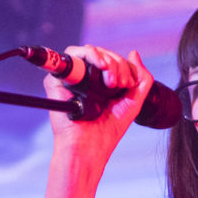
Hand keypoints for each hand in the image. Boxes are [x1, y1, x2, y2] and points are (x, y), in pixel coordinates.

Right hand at [43, 45, 154, 159]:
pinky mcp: (57, 80)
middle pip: (103, 54)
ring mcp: (71, 78)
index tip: (128, 84)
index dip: (125, 66)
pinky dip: (89, 54)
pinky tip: (101, 66)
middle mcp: (85, 78)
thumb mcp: (133, 101)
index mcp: (101, 82)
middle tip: (121, 84)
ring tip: (112, 82)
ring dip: (107, 60)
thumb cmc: (108, 129)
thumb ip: (140, 78)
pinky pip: (71, 54)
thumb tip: (134, 53)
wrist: (90, 146)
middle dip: (118, 65)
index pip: (113, 60)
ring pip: (89, 51)